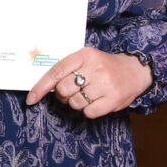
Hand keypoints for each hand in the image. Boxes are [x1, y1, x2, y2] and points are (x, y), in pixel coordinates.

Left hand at [28, 48, 150, 119]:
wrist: (135, 70)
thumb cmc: (105, 66)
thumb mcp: (87, 59)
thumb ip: (68, 69)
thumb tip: (44, 88)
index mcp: (85, 54)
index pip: (56, 72)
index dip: (41, 87)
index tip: (31, 99)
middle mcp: (95, 68)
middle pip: (63, 90)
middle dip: (64, 94)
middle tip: (73, 91)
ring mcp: (105, 84)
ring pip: (75, 103)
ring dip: (77, 102)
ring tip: (88, 95)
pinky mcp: (113, 99)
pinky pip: (88, 112)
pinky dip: (89, 110)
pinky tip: (96, 102)